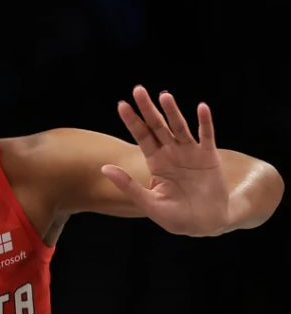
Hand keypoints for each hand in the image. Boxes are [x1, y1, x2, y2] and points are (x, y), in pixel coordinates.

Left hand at [101, 86, 227, 235]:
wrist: (204, 224)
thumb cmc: (175, 216)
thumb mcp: (148, 203)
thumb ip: (127, 185)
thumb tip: (103, 168)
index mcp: (156, 163)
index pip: (141, 137)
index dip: (132, 121)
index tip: (121, 104)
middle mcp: (172, 154)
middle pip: (157, 127)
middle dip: (148, 109)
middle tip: (138, 89)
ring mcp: (191, 153)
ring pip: (180, 127)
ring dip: (173, 112)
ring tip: (164, 95)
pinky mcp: (209, 157)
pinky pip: (206, 136)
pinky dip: (204, 122)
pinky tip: (201, 108)